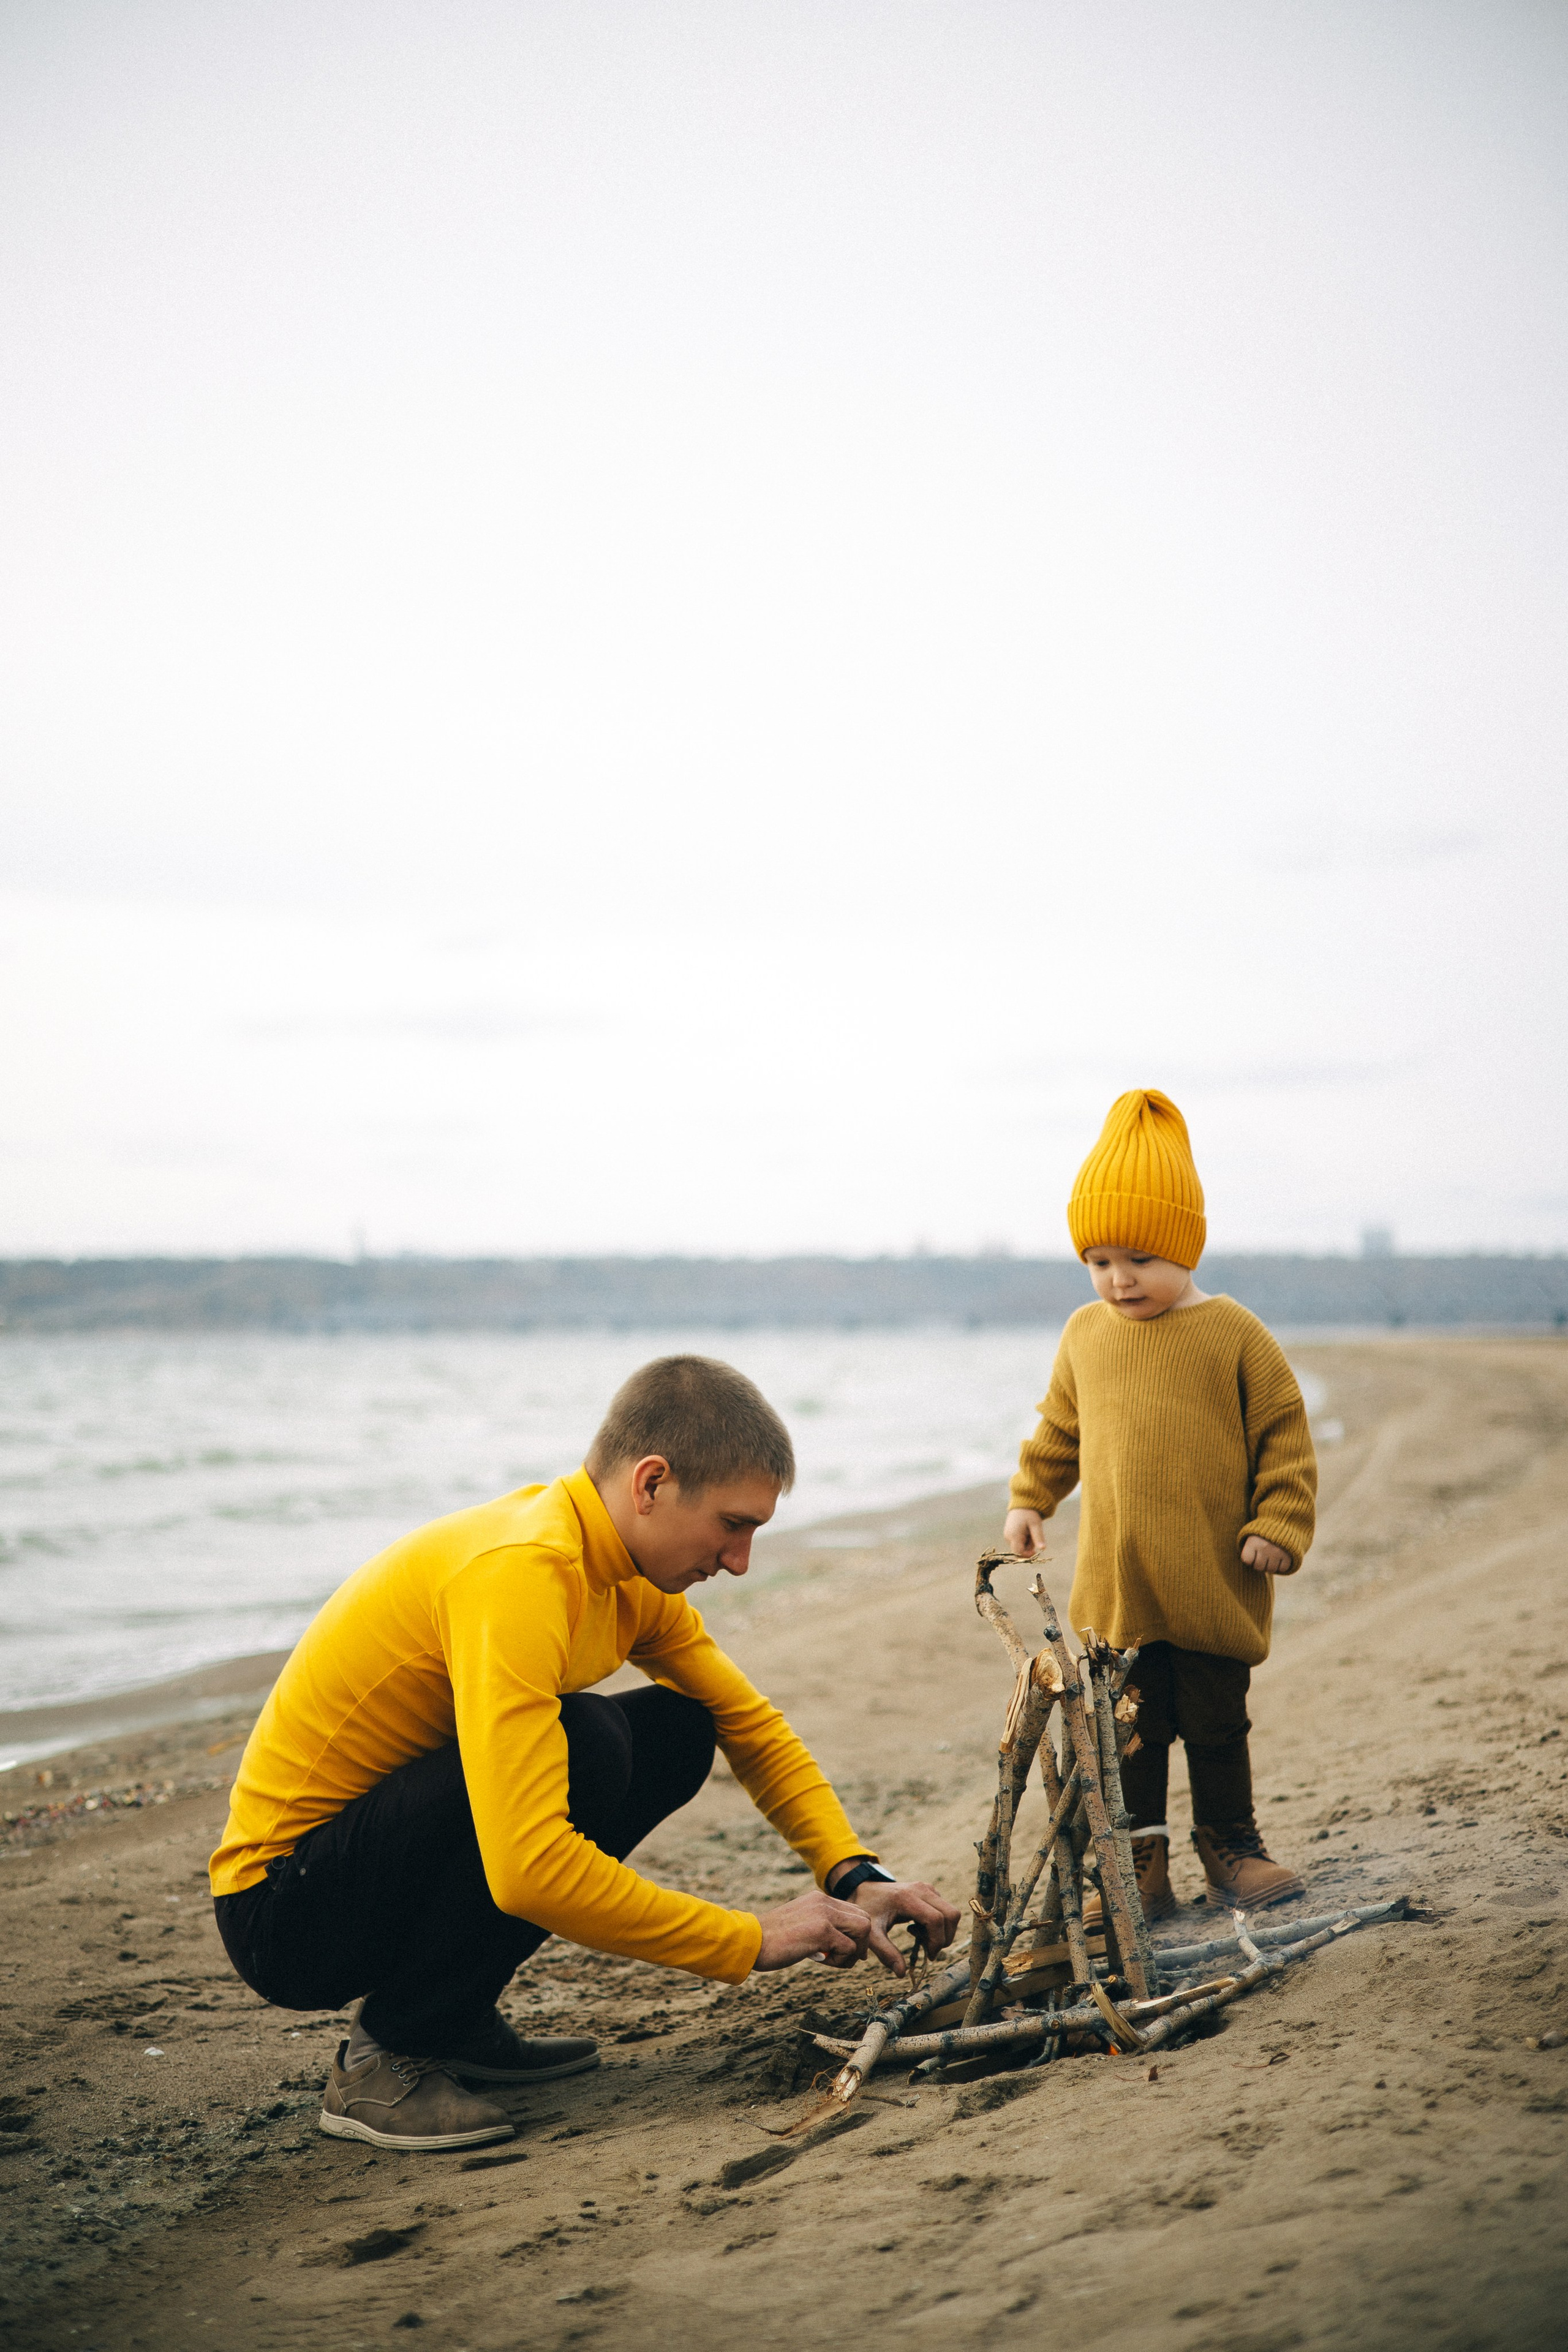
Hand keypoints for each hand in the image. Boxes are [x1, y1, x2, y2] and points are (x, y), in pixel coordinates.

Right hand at [751, 1888, 879, 1971]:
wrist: (751, 1941)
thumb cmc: (772, 1939)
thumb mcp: (800, 1923)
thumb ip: (820, 1926)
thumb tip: (840, 1944)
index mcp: (819, 1899)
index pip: (854, 1912)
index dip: (855, 1934)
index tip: (844, 1950)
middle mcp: (824, 1902)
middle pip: (864, 1919)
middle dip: (860, 1943)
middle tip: (843, 1958)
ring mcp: (825, 1915)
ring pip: (863, 1930)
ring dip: (853, 1951)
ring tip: (833, 1960)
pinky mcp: (822, 1931)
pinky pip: (849, 1948)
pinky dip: (840, 1960)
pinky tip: (821, 1961)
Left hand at [832, 1877, 961, 1975]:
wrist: (866, 1891)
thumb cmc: (868, 1911)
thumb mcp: (872, 1934)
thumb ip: (886, 1953)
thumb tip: (902, 1973)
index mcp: (907, 1898)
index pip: (935, 1919)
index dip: (936, 1941)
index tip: (928, 1955)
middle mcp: (921, 1889)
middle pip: (951, 1915)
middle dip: (944, 1938)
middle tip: (927, 1949)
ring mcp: (928, 1889)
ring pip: (951, 1913)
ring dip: (942, 1932)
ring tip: (919, 1937)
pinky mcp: (930, 1892)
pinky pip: (946, 1911)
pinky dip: (939, 1926)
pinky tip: (918, 1928)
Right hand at [1003, 1508, 1046, 1557]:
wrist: (1022, 1504)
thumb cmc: (1029, 1514)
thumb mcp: (1036, 1525)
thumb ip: (1038, 1537)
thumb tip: (1043, 1548)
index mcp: (1014, 1535)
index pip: (1019, 1553)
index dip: (1027, 1555)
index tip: (1035, 1551)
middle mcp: (1008, 1537)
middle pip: (1019, 1550)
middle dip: (1028, 1547)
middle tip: (1033, 1535)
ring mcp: (1007, 1536)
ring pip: (1019, 1546)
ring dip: (1027, 1543)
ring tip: (1030, 1531)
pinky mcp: (1009, 1534)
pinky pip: (1017, 1542)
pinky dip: (1024, 1539)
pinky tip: (1026, 1531)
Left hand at [1241, 1534, 1295, 1575]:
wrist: (1283, 1521)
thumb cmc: (1263, 1533)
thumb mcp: (1252, 1536)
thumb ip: (1248, 1549)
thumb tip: (1249, 1565)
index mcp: (1253, 1541)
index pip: (1247, 1560)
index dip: (1249, 1559)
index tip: (1252, 1553)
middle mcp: (1264, 1547)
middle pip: (1258, 1567)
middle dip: (1260, 1563)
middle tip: (1263, 1556)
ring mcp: (1277, 1552)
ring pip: (1271, 1569)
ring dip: (1271, 1565)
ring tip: (1271, 1556)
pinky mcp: (1288, 1556)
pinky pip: (1282, 1569)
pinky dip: (1281, 1565)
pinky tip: (1280, 1557)